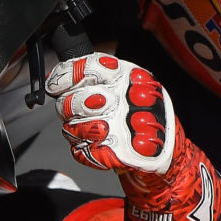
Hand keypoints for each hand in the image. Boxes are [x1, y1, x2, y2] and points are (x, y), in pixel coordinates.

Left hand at [48, 53, 220, 220]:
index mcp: (128, 76)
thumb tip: (57, 75)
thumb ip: (95, 75)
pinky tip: (99, 144)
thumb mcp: (125, 83)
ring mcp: (122, 128)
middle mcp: (126, 99)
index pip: (89, 67)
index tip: (55, 83)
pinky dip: (84, 149)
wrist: (165, 151)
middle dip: (66, 106)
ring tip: (90, 128)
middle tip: (72, 109)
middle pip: (76, 101)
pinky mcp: (118, 154)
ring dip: (75, 129)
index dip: (66, 75)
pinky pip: (81, 150)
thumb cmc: (140, 113)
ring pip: (74, 127)